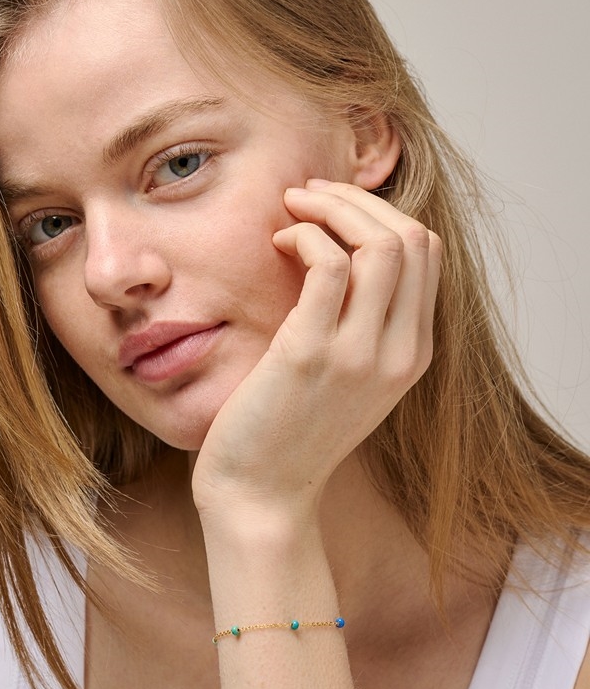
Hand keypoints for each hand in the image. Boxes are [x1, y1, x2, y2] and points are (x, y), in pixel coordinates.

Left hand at [192, 180, 440, 523]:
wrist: (261, 495)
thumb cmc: (290, 431)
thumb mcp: (346, 379)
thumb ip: (360, 324)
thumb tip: (339, 250)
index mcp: (412, 354)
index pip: (427, 255)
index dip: (381, 214)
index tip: (334, 207)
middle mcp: (398, 353)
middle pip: (412, 239)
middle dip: (359, 200)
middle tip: (310, 194)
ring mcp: (359, 355)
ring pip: (380, 244)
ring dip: (333, 207)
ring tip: (293, 207)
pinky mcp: (310, 354)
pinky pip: (328, 265)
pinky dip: (307, 236)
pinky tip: (279, 242)